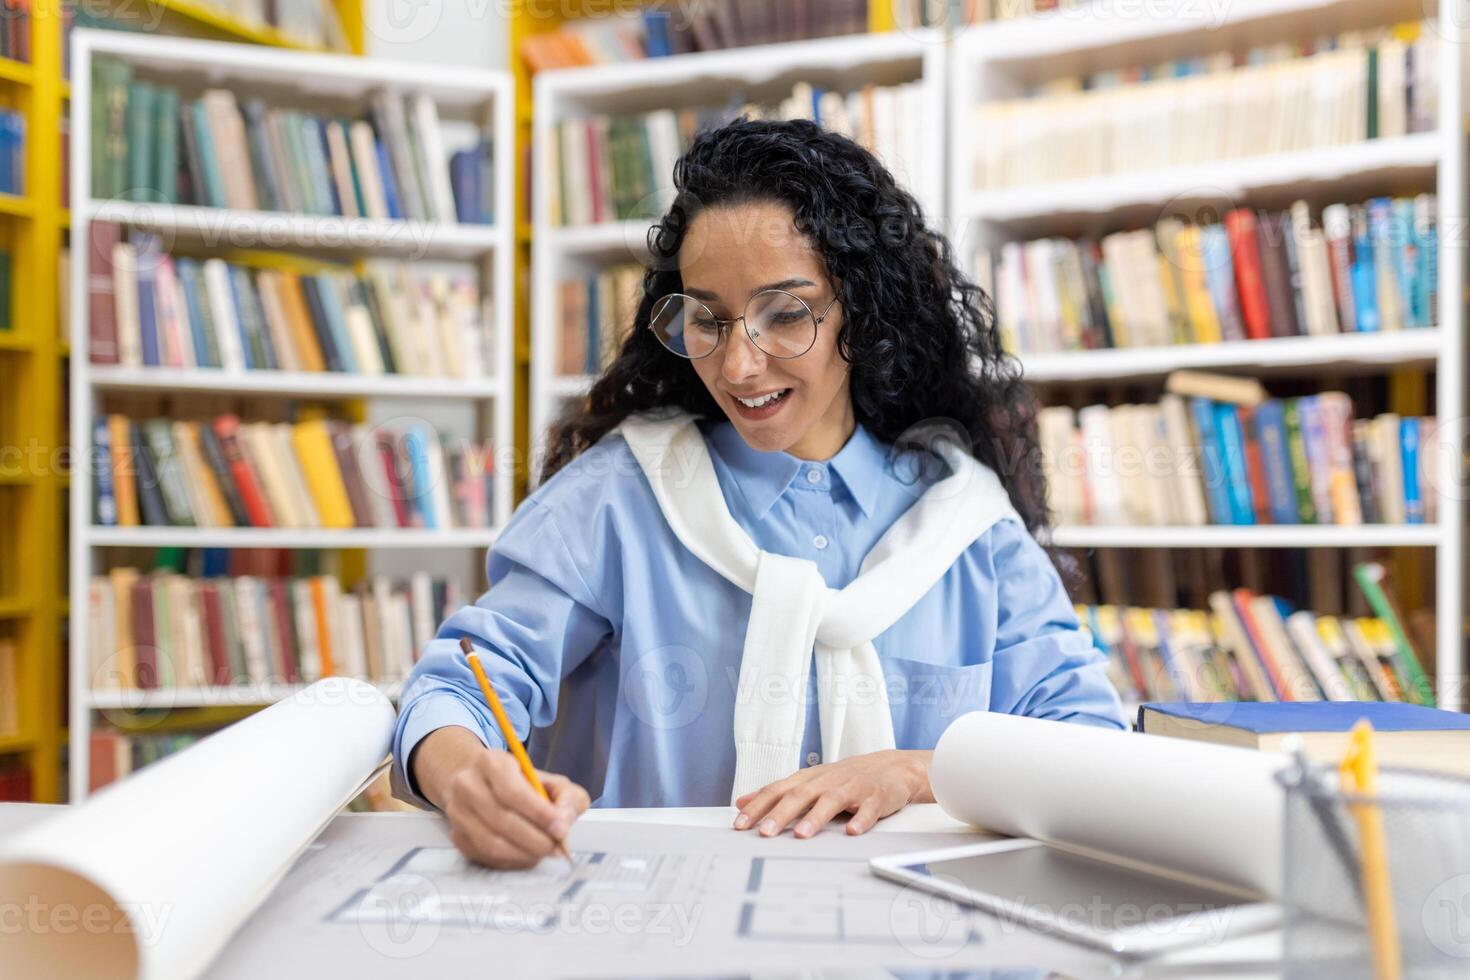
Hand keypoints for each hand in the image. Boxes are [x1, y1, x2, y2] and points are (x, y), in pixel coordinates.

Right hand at [413, 726, 590, 867]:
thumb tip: (563, 823)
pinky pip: (484, 856)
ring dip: (523, 854)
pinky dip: (510, 861)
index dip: (538, 813)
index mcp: (491, 762)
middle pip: (501, 819)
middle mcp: (468, 784)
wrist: (482, 783)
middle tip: (556, 847)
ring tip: (544, 852)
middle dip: (535, 839)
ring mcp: (457, 811)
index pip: (512, 791)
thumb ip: (567, 798)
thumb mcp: (551, 781)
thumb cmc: (522, 784)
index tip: (560, 829)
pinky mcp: (456, 835)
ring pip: (491, 842)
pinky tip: (526, 855)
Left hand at [732, 749, 933, 838]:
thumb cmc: (845, 778)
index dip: (758, 806)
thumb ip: (776, 793)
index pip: (777, 791)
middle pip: (800, 796)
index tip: (740, 824)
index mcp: (808, 779)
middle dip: (780, 814)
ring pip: (831, 801)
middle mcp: (827, 781)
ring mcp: (852, 788)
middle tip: (764, 833)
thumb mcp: (808, 782)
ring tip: (802, 835)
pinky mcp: (876, 797)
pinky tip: (853, 831)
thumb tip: (742, 802)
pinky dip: (861, 819)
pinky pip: (869, 809)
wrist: (891, 767)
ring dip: (816, 817)